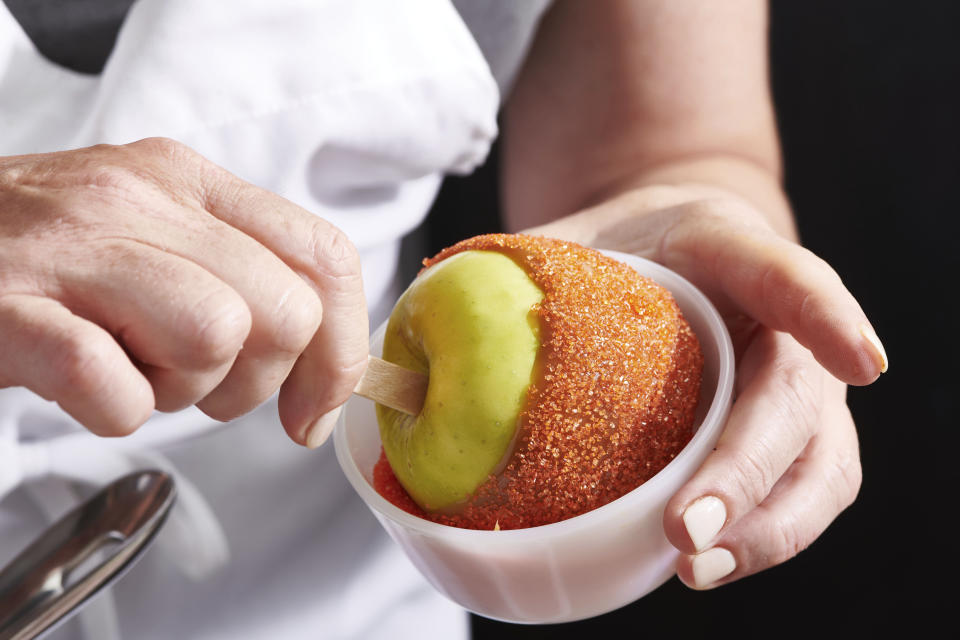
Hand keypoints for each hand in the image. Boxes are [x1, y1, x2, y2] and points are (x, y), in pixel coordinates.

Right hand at [0, 138, 367, 446]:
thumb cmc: (45, 256)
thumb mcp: (156, 238)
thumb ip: (244, 279)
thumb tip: (330, 368)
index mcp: (187, 181)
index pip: (323, 256)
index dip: (342, 347)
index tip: (315, 405)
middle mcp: (141, 201)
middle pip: (284, 311)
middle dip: (256, 378)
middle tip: (193, 377)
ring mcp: (73, 249)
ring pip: (215, 336)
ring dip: (181, 390)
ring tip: (128, 369)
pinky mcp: (13, 309)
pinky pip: (115, 385)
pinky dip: (112, 411)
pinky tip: (80, 384)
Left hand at [524, 187, 886, 588]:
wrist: (667, 251)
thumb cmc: (618, 247)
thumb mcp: (566, 236)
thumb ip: (510, 269)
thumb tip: (414, 314)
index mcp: (724, 247)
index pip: (782, 270)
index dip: (824, 314)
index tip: (859, 363)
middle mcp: (777, 322)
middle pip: (795, 397)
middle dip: (750, 467)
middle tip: (684, 527)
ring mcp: (795, 385)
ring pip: (820, 464)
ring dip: (768, 525)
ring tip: (696, 566)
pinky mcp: (789, 438)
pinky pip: (803, 494)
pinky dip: (763, 535)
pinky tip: (704, 563)